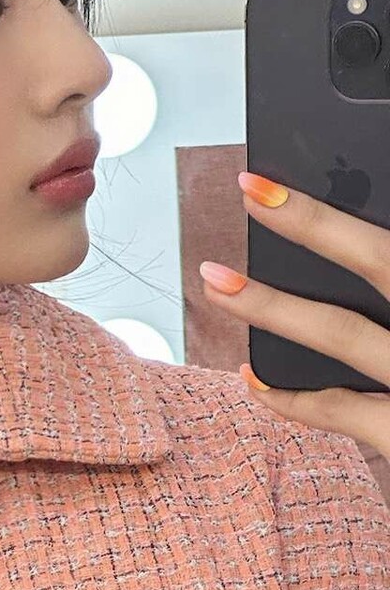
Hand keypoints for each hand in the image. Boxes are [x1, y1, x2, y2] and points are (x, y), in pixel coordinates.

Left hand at [198, 171, 389, 457]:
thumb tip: (369, 257)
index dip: (344, 211)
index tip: (294, 178)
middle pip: (382, 261)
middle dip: (313, 222)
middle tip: (249, 189)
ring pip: (345, 333)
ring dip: (274, 304)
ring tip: (216, 279)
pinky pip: (342, 411)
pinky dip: (290, 396)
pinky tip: (251, 378)